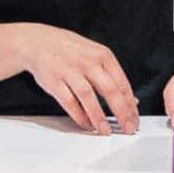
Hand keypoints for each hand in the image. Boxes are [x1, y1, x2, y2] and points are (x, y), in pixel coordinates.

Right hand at [15, 24, 138, 135]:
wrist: (39, 42)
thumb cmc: (71, 51)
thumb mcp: (96, 56)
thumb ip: (113, 77)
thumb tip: (131, 100)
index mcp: (103, 55)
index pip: (122, 83)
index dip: (130, 104)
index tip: (134, 119)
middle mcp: (88, 62)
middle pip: (109, 90)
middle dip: (121, 112)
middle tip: (127, 128)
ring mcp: (70, 71)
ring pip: (88, 96)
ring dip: (98, 116)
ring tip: (105, 130)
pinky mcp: (54, 81)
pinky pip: (68, 101)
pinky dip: (78, 115)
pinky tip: (86, 124)